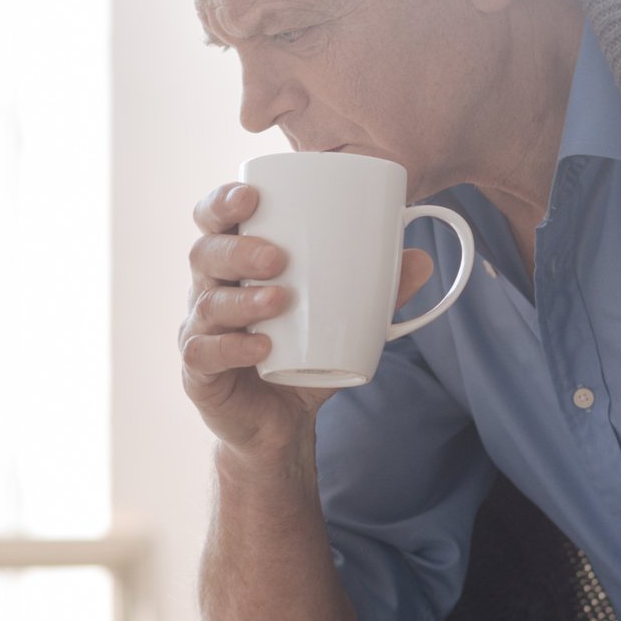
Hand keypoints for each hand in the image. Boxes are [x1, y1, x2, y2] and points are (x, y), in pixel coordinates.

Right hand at [180, 181, 434, 460]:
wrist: (279, 425)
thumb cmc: (301, 359)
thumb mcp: (344, 322)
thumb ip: (378, 293)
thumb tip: (421, 258)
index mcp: (235, 267)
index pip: (213, 222)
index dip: (222, 203)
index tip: (251, 196)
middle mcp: (209, 293)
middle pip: (204, 255)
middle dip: (237, 249)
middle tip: (276, 256)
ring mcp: (200, 333)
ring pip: (206, 304)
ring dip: (242, 299)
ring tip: (280, 298)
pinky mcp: (199, 374)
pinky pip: (204, 354)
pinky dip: (233, 348)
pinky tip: (261, 346)